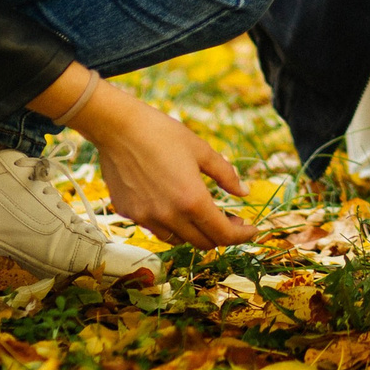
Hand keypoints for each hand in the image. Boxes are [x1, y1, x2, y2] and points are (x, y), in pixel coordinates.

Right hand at [64, 77, 258, 249]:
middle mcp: (169, 215)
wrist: (117, 127)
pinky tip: (170, 203)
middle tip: (230, 219)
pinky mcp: (128, 213)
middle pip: (202, 243)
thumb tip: (243, 192)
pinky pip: (155, 227)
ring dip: (194, 232)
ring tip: (199, 213)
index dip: (241, 236)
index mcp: (192, 200)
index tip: (251, 230)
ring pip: (178, 240)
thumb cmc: (162, 133)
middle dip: (220, 235)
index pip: (223, 235)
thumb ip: (225, 174)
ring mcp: (146, 217)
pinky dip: (168, 223)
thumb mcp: (200, 149)